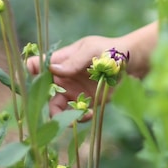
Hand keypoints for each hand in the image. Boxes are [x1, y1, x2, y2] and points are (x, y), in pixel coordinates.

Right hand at [26, 22, 157, 116]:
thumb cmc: (113, 50)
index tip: (32, 86)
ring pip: (56, 107)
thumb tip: (51, 69)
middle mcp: (65, 77)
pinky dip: (78, 118)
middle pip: (43, 92)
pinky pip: (75, 114)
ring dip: (62, 115)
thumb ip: (73, 61)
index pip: (38, 65)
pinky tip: (89, 114)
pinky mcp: (87, 102)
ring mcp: (75, 90)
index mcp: (63, 60)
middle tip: (55, 110)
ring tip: (77, 115)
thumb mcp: (92, 51)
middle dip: (44, 102)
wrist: (137, 64)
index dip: (30, 74)